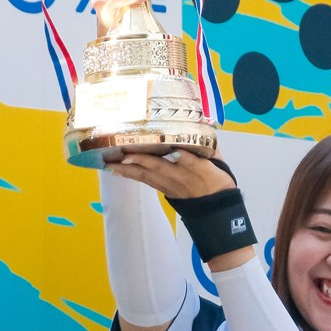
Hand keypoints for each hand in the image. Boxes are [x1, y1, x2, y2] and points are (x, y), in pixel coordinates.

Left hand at [107, 150, 235, 200]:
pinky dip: (130, 175)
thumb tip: (202, 122)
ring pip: (147, 175)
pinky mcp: (163, 190)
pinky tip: (116, 170)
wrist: (215, 209)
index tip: (176, 151)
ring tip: (110, 162)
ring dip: (128, 168)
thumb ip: (209, 144)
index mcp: (201, 168)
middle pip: (161, 168)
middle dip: (142, 160)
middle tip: (124, 152)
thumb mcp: (219, 161)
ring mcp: (170, 185)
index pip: (193, 161)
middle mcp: (182, 177)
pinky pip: (144, 181)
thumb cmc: (217, 180)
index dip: (184, 157)